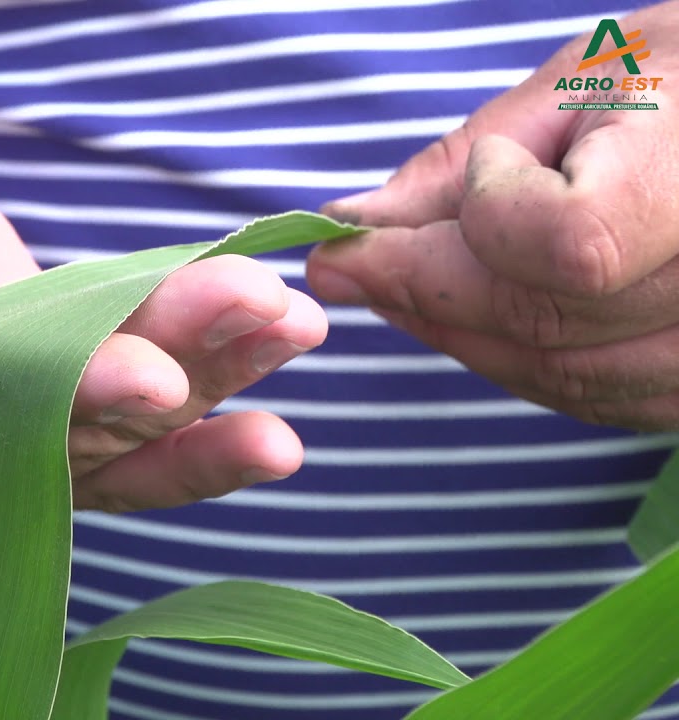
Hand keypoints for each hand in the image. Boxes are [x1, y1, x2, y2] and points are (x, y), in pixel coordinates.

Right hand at [0, 89, 325, 511]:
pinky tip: (280, 339)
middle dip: (165, 382)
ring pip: (111, 427)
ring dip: (213, 383)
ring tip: (297, 327)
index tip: (145, 381)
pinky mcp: (47, 383)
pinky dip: (207, 379)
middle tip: (265, 325)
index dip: (49, 400)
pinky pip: (128, 397)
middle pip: (58, 427)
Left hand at [306, 3, 678, 430]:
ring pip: (562, 375)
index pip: (571, 242)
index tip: (488, 166)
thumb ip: (463, 164)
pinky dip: (519, 363)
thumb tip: (348, 226)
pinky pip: (597, 398)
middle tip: (347, 266)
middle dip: (426, 293)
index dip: (500, 212)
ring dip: (460, 336)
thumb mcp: (575, 88)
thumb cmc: (673, 84)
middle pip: (547, 321)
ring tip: (402, 286)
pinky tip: (474, 320)